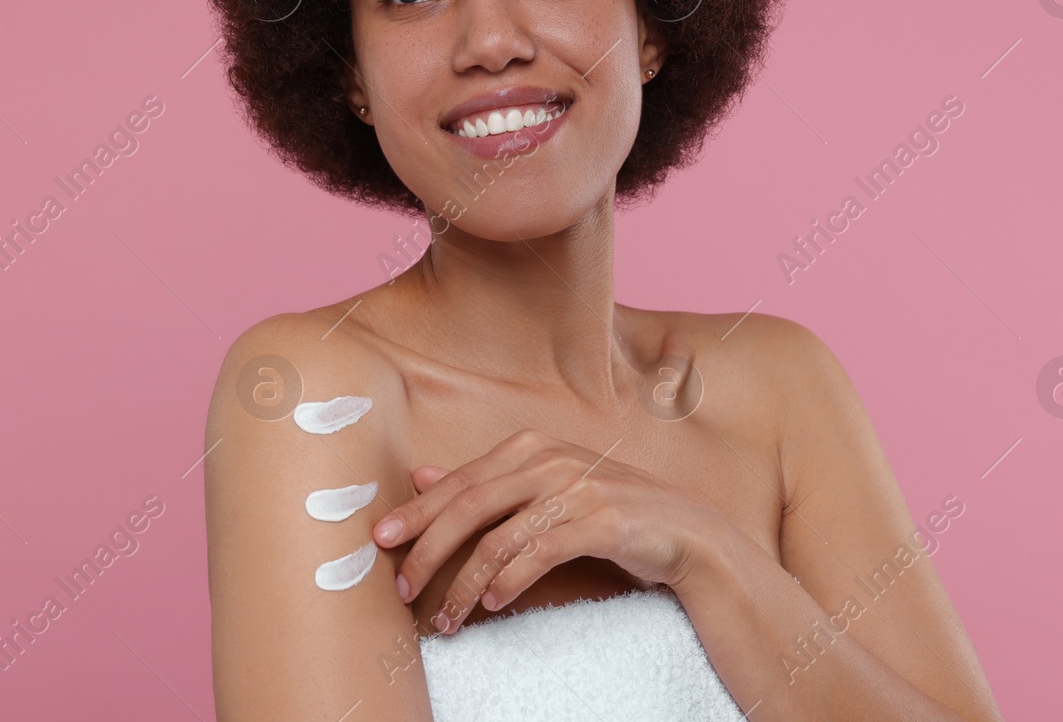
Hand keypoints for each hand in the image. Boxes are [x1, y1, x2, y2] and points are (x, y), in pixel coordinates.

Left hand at [371, 427, 735, 632]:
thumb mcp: (542, 487)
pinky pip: (540, 553)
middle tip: (402, 587)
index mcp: (530, 446)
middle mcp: (549, 459)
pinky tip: (492, 604)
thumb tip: (420, 475)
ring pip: (499, 538)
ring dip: (465, 584)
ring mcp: (577, 488)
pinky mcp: (601, 520)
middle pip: (469, 506)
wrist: (682, 530)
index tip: (380, 542)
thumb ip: (485, 482)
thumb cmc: (605, 509)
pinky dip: (510, 582)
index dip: (416, 513)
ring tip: (448, 617)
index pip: (458, 482)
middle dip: (428, 550)